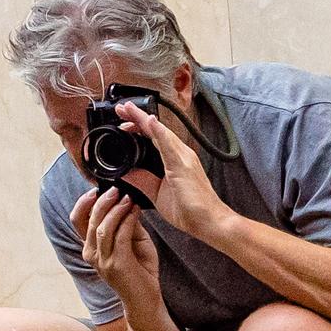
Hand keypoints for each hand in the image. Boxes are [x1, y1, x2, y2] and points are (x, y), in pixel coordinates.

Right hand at [71, 186, 160, 305]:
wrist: (145, 300)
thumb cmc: (139, 271)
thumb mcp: (132, 241)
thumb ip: (126, 224)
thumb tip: (126, 201)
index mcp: (90, 248)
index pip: (77, 220)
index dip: (83, 202)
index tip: (96, 189)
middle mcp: (91, 254)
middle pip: (90, 220)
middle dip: (103, 201)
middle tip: (116, 189)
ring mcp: (103, 261)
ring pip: (103, 227)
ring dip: (116, 210)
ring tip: (128, 198)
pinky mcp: (117, 264)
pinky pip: (120, 236)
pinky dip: (128, 220)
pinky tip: (135, 211)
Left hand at [116, 101, 228, 240]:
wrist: (209, 223)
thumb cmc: (189, 210)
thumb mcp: (156, 193)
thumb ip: (142, 181)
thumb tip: (125, 173)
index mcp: (174, 160)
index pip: (154, 138)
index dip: (138, 127)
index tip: (122, 122)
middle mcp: (180, 154)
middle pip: (156, 131)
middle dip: (137, 118)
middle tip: (120, 108)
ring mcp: (183, 158)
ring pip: (160, 133)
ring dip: (143, 120)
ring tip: (127, 109)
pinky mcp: (183, 166)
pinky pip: (168, 145)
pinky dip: (158, 132)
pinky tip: (148, 121)